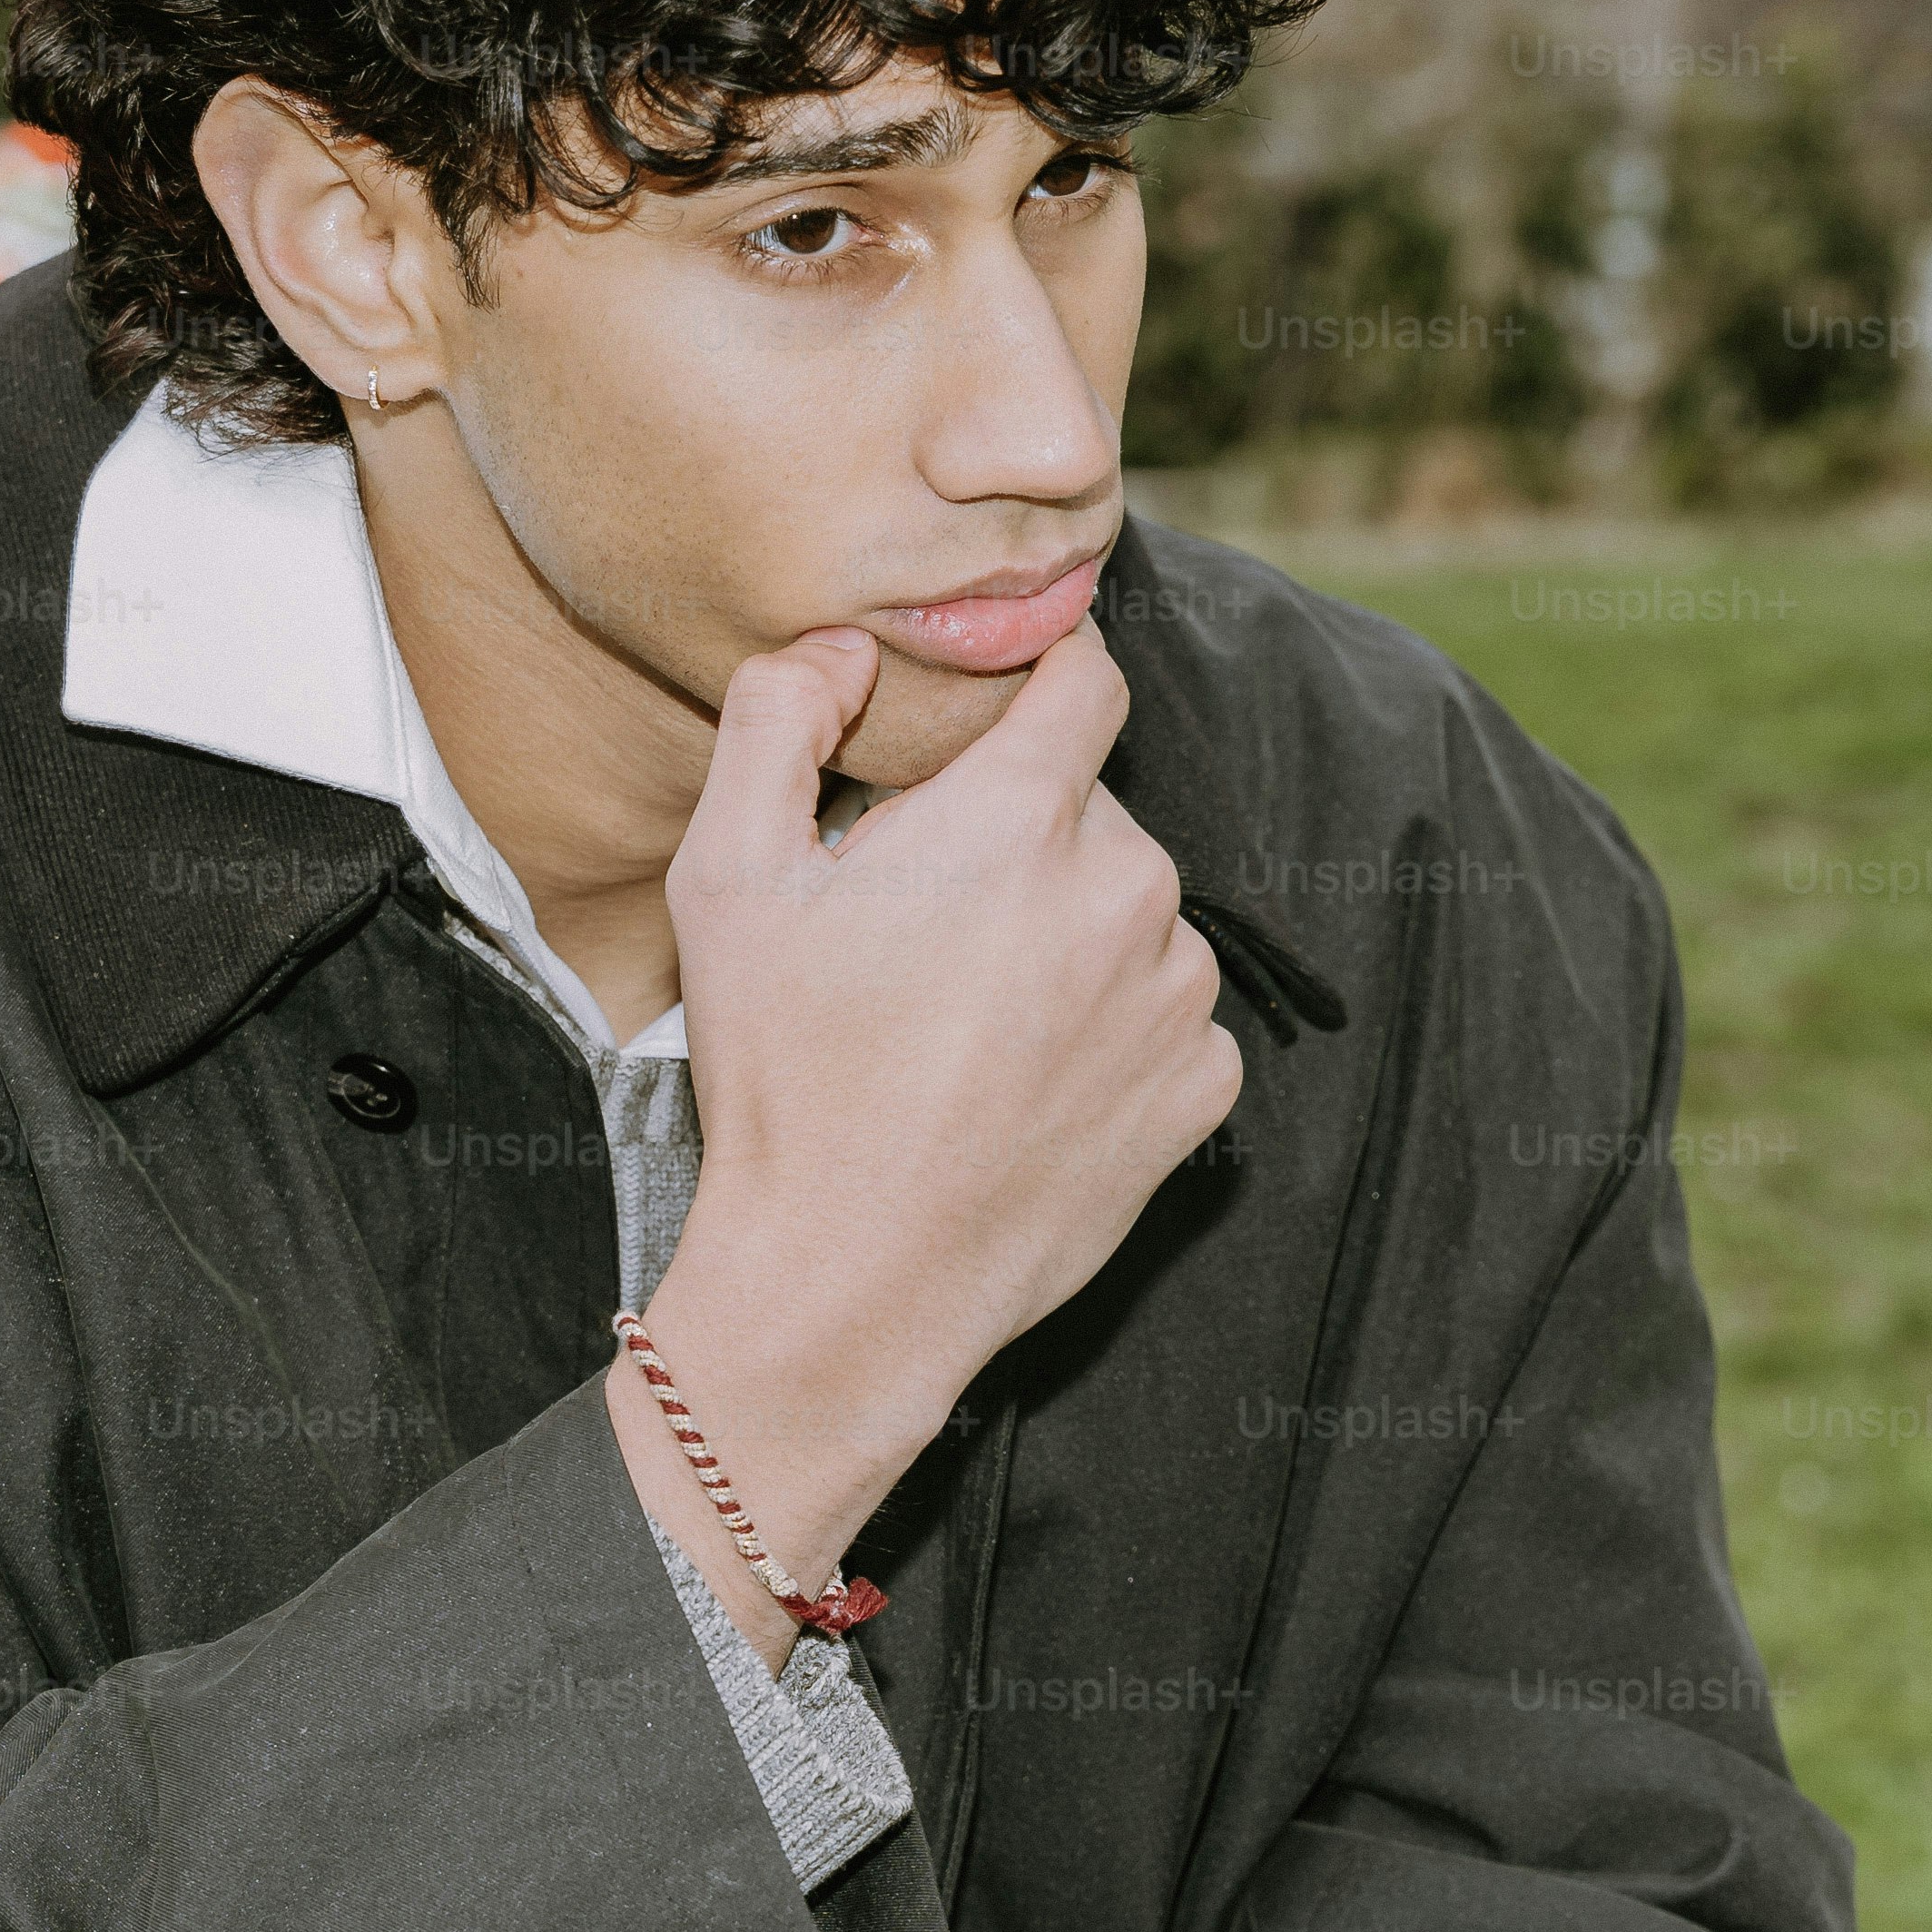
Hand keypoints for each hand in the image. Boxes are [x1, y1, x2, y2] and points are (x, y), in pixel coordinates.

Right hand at [604, 622, 1239, 1659]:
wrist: (850, 1284)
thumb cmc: (783, 1080)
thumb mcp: (728, 879)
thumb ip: (776, 719)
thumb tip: (841, 648)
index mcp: (1020, 819)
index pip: (1088, 677)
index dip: (1045, 680)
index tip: (1005, 716)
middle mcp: (1127, 891)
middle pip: (1093, 811)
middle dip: (1024, 841)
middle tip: (929, 929)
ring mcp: (1177, 998)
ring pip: (1135, 915)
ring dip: (1073, 939)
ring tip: (971, 1022)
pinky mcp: (1202, 1090)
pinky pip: (1168, 1019)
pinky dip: (1112, 1034)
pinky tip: (1024, 1084)